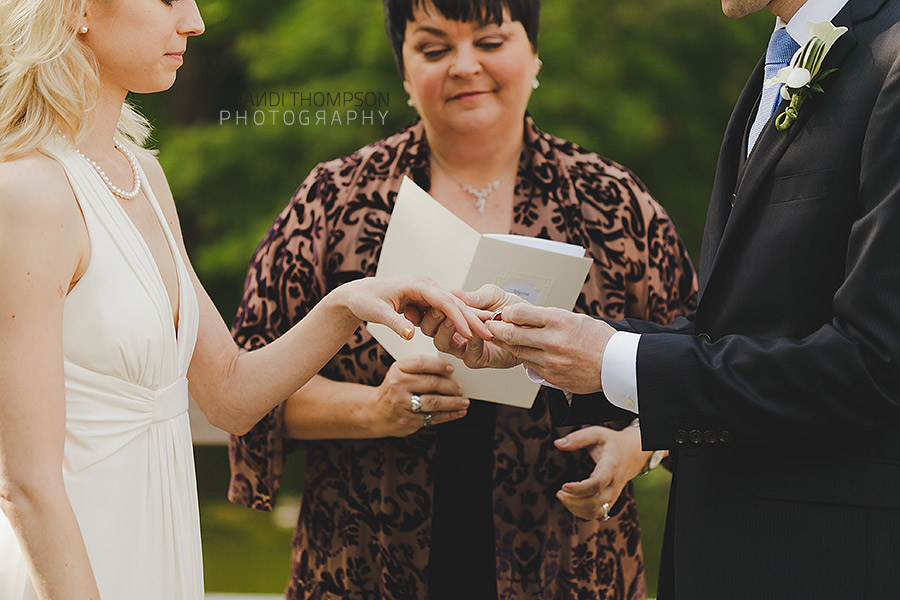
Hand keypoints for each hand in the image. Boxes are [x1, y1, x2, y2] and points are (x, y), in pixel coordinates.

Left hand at [335, 276, 490, 342]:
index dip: (458, 318)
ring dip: (469, 321)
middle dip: (473, 319)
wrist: (358, 295)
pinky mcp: (426, 300)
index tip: (469, 334)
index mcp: (416, 284)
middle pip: (455, 303)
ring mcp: (427, 292)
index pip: (444, 301)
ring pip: (454, 307)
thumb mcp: (377, 313)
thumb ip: (395, 323)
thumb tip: (410, 335)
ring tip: (487, 334)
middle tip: (489, 334)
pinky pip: (446, 311)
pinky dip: (458, 321)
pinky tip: (471, 331)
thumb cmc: (365, 299)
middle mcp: (426, 286)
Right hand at [368, 355, 469, 436]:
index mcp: (397, 370)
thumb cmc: (393, 389)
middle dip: (450, 386)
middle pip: (431, 383)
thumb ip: (418, 368)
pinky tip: (458, 412)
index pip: (421, 363)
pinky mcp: (408, 420)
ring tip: (464, 402)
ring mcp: (402, 405)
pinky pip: (433, 417)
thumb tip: (447, 369)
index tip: (451, 369)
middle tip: (460, 389)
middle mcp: (398, 386)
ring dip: (453, 403)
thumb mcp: (399, 372)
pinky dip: (449, 415)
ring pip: (434, 402)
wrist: (374, 412)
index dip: (439, 365)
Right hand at [420, 284, 526, 368]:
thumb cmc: (512, 310)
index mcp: (455, 316)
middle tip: (440, 308)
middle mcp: (456, 333)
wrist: (531, 324)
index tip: (434, 297)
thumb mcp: (492, 295)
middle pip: (430, 330)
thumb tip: (453, 292)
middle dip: (432, 318)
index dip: (432, 305)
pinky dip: (472, 340)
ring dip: (447, 329)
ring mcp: (464, 347)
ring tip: (455, 319)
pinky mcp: (477, 359)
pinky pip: (468, 353)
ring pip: (442, 344)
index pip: (434, 312)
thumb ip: (474, 297)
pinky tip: (478, 331)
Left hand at [486, 304, 615, 392]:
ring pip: (517, 351)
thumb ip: (549, 317)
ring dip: (508, 344)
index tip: (505, 313)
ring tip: (507, 339)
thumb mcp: (575, 318)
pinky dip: (525, 357)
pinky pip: (529, 365)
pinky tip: (527, 352)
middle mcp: (553, 341)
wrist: (616, 365)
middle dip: (497, 329)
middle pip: (511, 334)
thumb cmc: (598, 339)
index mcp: (560, 321)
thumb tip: (523, 316)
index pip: (519, 313)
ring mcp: (551, 361)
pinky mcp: (551, 376)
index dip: (507, 312)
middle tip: (492, 326)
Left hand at [554, 425, 650, 520]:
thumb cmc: (612, 443)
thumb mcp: (597, 433)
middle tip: (560, 492)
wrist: (634, 453)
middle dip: (574, 501)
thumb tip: (558, 444)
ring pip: (596, 511)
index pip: (598, 483)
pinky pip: (597, 514)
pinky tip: (571, 502)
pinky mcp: (610, 501)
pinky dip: (582, 512)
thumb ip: (577, 438)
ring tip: (563, 496)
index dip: (580, 488)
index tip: (563, 486)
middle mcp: (614, 484)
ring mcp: (614, 494)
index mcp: (611, 466)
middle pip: (596, 502)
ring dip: (576, 508)